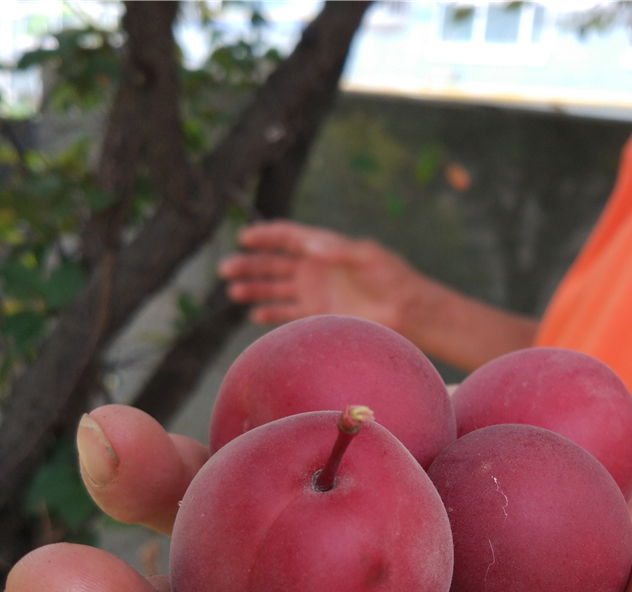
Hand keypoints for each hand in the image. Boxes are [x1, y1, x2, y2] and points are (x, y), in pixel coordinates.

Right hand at [218, 221, 425, 332]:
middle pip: (274, 263)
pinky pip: (287, 313)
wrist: (406, 310)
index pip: (287, 237)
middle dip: (249, 264)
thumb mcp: (369, 256)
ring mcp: (314, 292)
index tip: (245, 237)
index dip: (265, 236)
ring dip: (254, 289)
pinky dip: (271, 314)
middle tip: (226, 268)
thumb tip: (311, 246)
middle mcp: (315, 268)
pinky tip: (255, 316)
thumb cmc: (392, 277)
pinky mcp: (318, 315)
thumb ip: (339, 250)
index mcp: (324, 247)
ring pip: (275, 288)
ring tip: (233, 292)